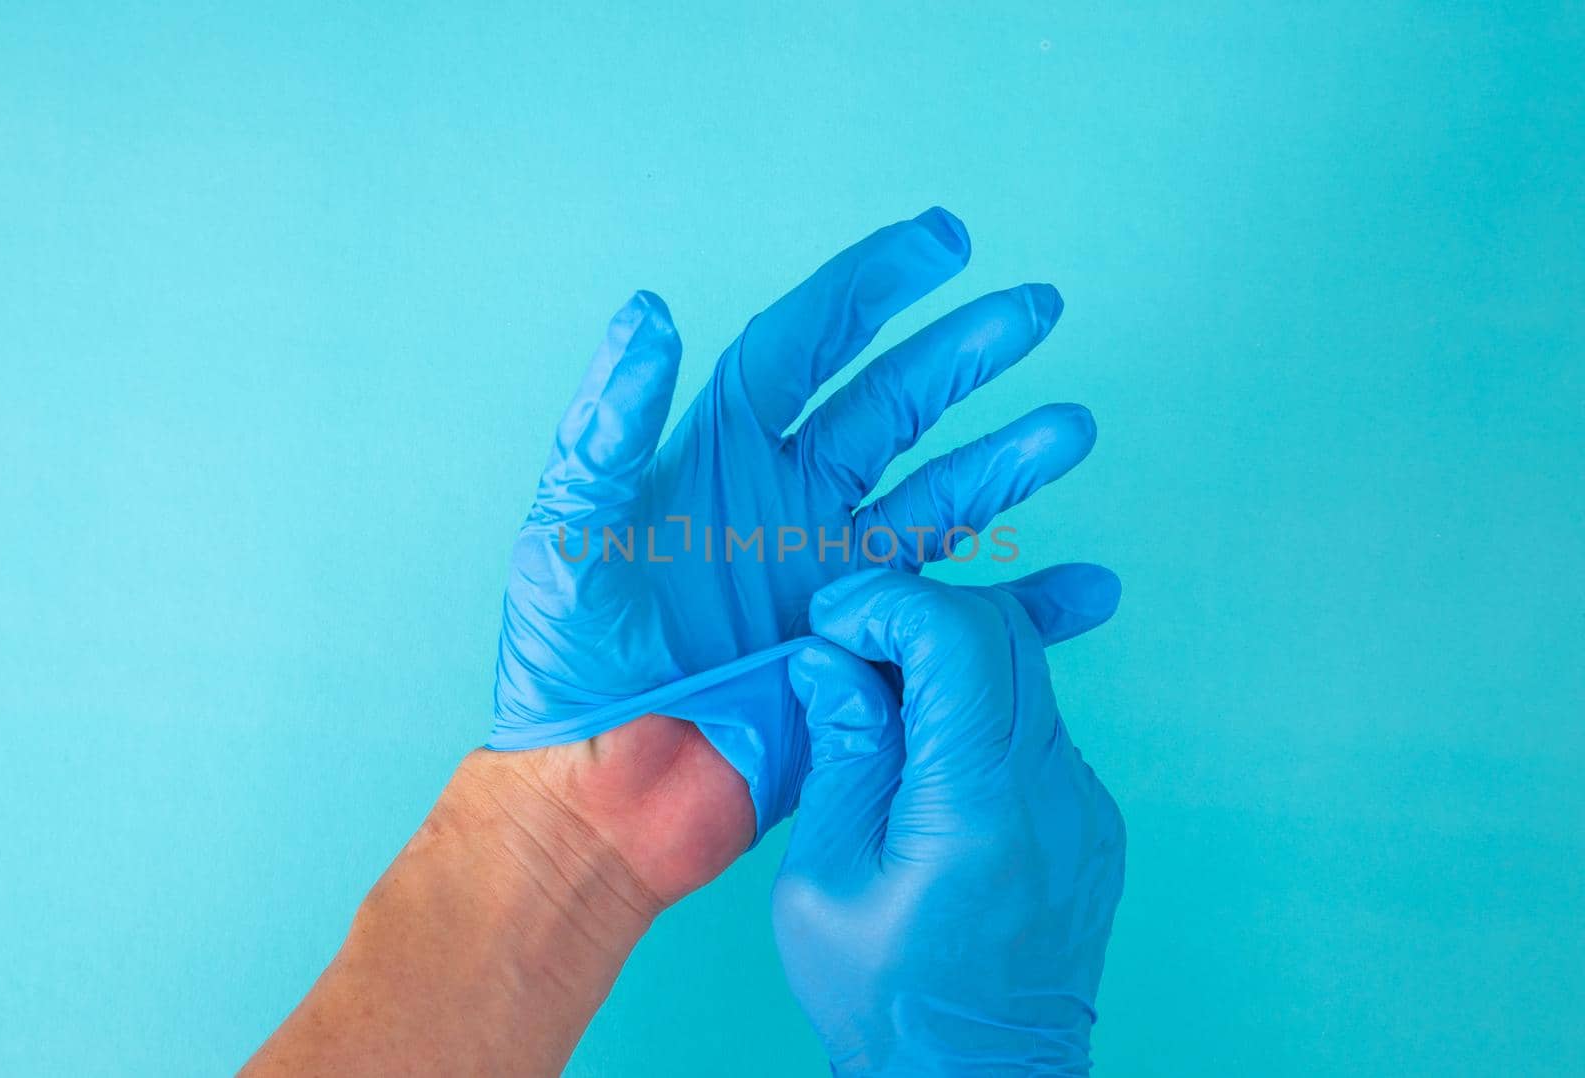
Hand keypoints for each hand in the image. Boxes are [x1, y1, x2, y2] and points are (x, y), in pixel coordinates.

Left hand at [493, 208, 1099, 872]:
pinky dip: (1029, 607)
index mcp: (721, 459)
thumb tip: (648, 309)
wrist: (607, 795)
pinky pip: (964, 617)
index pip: (806, 346)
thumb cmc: (570, 666)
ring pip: (942, 498)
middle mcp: (790, 502)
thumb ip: (609, 426)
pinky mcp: (869, 651)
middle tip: (1038, 308)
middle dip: (963, 354)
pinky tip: (1088, 589)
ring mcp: (837, 576)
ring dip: (1008, 461)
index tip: (941, 241)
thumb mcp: (567, 534)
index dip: (870, 286)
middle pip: (894, 405)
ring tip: (1072, 428)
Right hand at [772, 568, 1125, 1075]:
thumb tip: (830, 660)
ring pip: (1025, 675)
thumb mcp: (827, 880)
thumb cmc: (888, 999)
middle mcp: (1055, 792)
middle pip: (1005, 634)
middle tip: (847, 647)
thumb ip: (843, 755)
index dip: (889, 603)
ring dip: (949, 662)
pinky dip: (978, 711)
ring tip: (877, 703)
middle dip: (918, 616)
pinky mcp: (1091, 823)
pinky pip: (1037, 728)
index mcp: (983, 805)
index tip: (832, 620)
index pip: (959, 638)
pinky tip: (924, 755)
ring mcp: (1085, 806)